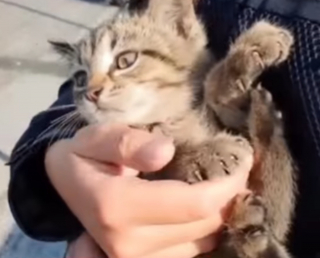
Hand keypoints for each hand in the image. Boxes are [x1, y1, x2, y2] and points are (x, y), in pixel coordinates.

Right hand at [45, 124, 251, 257]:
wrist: (65, 184)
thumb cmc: (84, 154)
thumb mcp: (97, 137)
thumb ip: (127, 143)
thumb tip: (166, 151)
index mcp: (116, 206)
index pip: (194, 204)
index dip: (227, 184)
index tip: (242, 159)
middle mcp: (127, 242)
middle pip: (204, 225)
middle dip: (230, 196)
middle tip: (238, 166)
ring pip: (203, 241)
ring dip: (222, 213)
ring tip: (226, 182)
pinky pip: (191, 250)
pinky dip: (207, 228)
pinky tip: (208, 204)